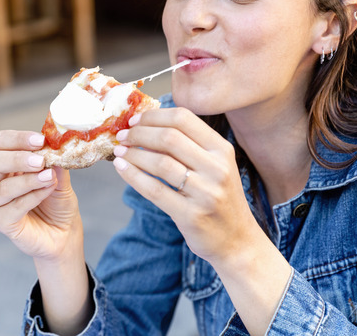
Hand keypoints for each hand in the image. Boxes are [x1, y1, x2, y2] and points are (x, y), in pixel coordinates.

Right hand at [0, 130, 82, 261]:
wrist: (64, 234)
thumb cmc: (58, 204)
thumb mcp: (61, 179)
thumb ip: (56, 164)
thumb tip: (54, 147)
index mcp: (8, 164)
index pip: (2, 142)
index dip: (17, 138)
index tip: (40, 140)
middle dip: (18, 158)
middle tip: (40, 160)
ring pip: (3, 187)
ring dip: (28, 180)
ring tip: (48, 178)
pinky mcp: (1, 222)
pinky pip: (12, 208)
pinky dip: (31, 197)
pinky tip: (46, 191)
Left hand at [112, 108, 260, 265]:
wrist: (237, 240)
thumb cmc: (218, 198)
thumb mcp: (214, 166)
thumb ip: (188, 146)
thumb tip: (146, 125)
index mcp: (222, 149)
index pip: (184, 118)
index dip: (154, 115)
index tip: (135, 119)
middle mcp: (217, 168)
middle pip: (169, 137)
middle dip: (139, 133)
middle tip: (123, 136)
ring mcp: (206, 193)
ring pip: (160, 162)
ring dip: (133, 154)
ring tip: (119, 151)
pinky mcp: (191, 215)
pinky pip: (155, 190)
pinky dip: (133, 176)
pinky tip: (121, 168)